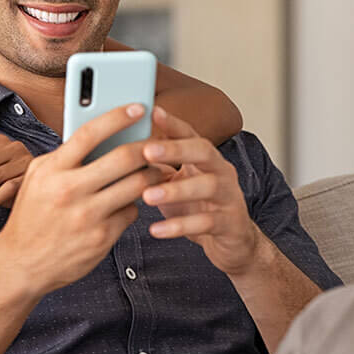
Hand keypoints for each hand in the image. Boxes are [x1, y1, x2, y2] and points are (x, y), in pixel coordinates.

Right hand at [0, 104, 163, 296]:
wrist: (23, 262)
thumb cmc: (32, 214)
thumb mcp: (38, 177)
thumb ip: (65, 156)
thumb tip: (100, 134)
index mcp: (52, 169)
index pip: (90, 133)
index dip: (117, 117)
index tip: (137, 107)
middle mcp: (70, 190)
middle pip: (123, 158)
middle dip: (147, 147)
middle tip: (158, 142)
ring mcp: (88, 216)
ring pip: (136, 186)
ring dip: (151, 175)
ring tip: (154, 170)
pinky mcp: (102, 238)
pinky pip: (131, 212)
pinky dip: (134, 204)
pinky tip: (128, 202)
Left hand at [141, 106, 259, 275]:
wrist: (232, 241)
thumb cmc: (197, 206)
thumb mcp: (176, 182)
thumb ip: (156, 166)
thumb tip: (122, 149)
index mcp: (206, 158)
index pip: (190, 134)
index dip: (173, 123)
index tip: (152, 112)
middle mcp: (222, 171)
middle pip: (204, 151)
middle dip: (176, 149)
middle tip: (147, 151)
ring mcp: (229, 197)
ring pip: (208, 186)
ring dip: (176, 190)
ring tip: (147, 196)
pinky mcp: (230, 224)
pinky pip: (206, 223)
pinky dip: (180, 226)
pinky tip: (156, 230)